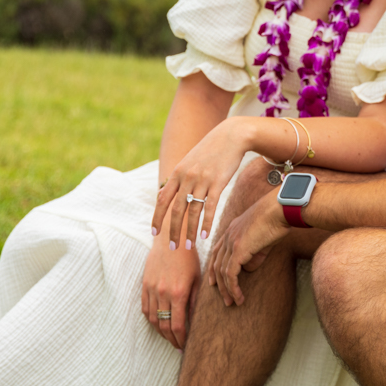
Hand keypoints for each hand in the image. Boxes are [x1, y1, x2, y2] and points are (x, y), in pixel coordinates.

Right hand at [140, 238, 201, 349]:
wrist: (171, 238)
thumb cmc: (188, 257)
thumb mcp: (197, 279)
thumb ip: (195, 302)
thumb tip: (194, 321)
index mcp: (179, 293)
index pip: (177, 326)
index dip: (181, 340)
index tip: (185, 346)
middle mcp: (163, 293)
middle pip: (164, 327)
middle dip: (172, 340)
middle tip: (178, 346)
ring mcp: (152, 289)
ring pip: (153, 320)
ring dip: (161, 332)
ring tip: (169, 337)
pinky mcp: (145, 284)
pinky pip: (145, 308)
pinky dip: (151, 319)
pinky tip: (158, 323)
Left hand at [152, 121, 249, 252]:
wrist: (230, 136)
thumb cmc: (210, 151)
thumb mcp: (189, 162)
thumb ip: (178, 178)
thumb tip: (165, 194)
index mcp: (177, 173)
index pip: (162, 200)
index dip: (157, 217)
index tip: (154, 233)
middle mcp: (187, 177)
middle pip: (176, 210)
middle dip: (172, 231)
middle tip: (172, 248)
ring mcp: (202, 180)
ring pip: (193, 212)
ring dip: (189, 231)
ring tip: (188, 246)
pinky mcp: (218, 183)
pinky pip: (210, 207)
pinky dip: (206, 223)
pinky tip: (205, 236)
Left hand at [208, 193, 289, 305]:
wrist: (280, 209)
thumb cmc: (276, 221)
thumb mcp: (262, 241)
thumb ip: (253, 255)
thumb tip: (247, 269)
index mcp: (231, 230)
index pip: (217, 252)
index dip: (214, 268)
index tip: (215, 282)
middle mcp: (227, 235)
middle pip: (216, 264)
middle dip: (219, 284)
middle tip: (225, 299)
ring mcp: (231, 242)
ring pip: (222, 271)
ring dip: (227, 290)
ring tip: (232, 302)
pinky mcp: (238, 249)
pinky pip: (231, 273)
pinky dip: (233, 287)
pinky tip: (238, 297)